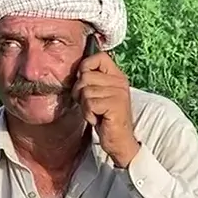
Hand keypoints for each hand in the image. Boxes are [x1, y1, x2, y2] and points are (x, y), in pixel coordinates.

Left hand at [73, 51, 139, 168]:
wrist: (119, 141)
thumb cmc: (106, 118)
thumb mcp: (99, 95)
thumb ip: (91, 81)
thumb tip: (77, 71)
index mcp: (117, 76)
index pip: (100, 57)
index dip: (86, 66)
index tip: (84, 81)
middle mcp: (119, 82)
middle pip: (86, 76)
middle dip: (80, 92)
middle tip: (90, 105)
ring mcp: (118, 93)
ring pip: (85, 91)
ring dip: (85, 106)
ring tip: (95, 113)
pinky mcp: (115, 105)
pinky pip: (89, 103)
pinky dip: (88, 114)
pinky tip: (97, 119)